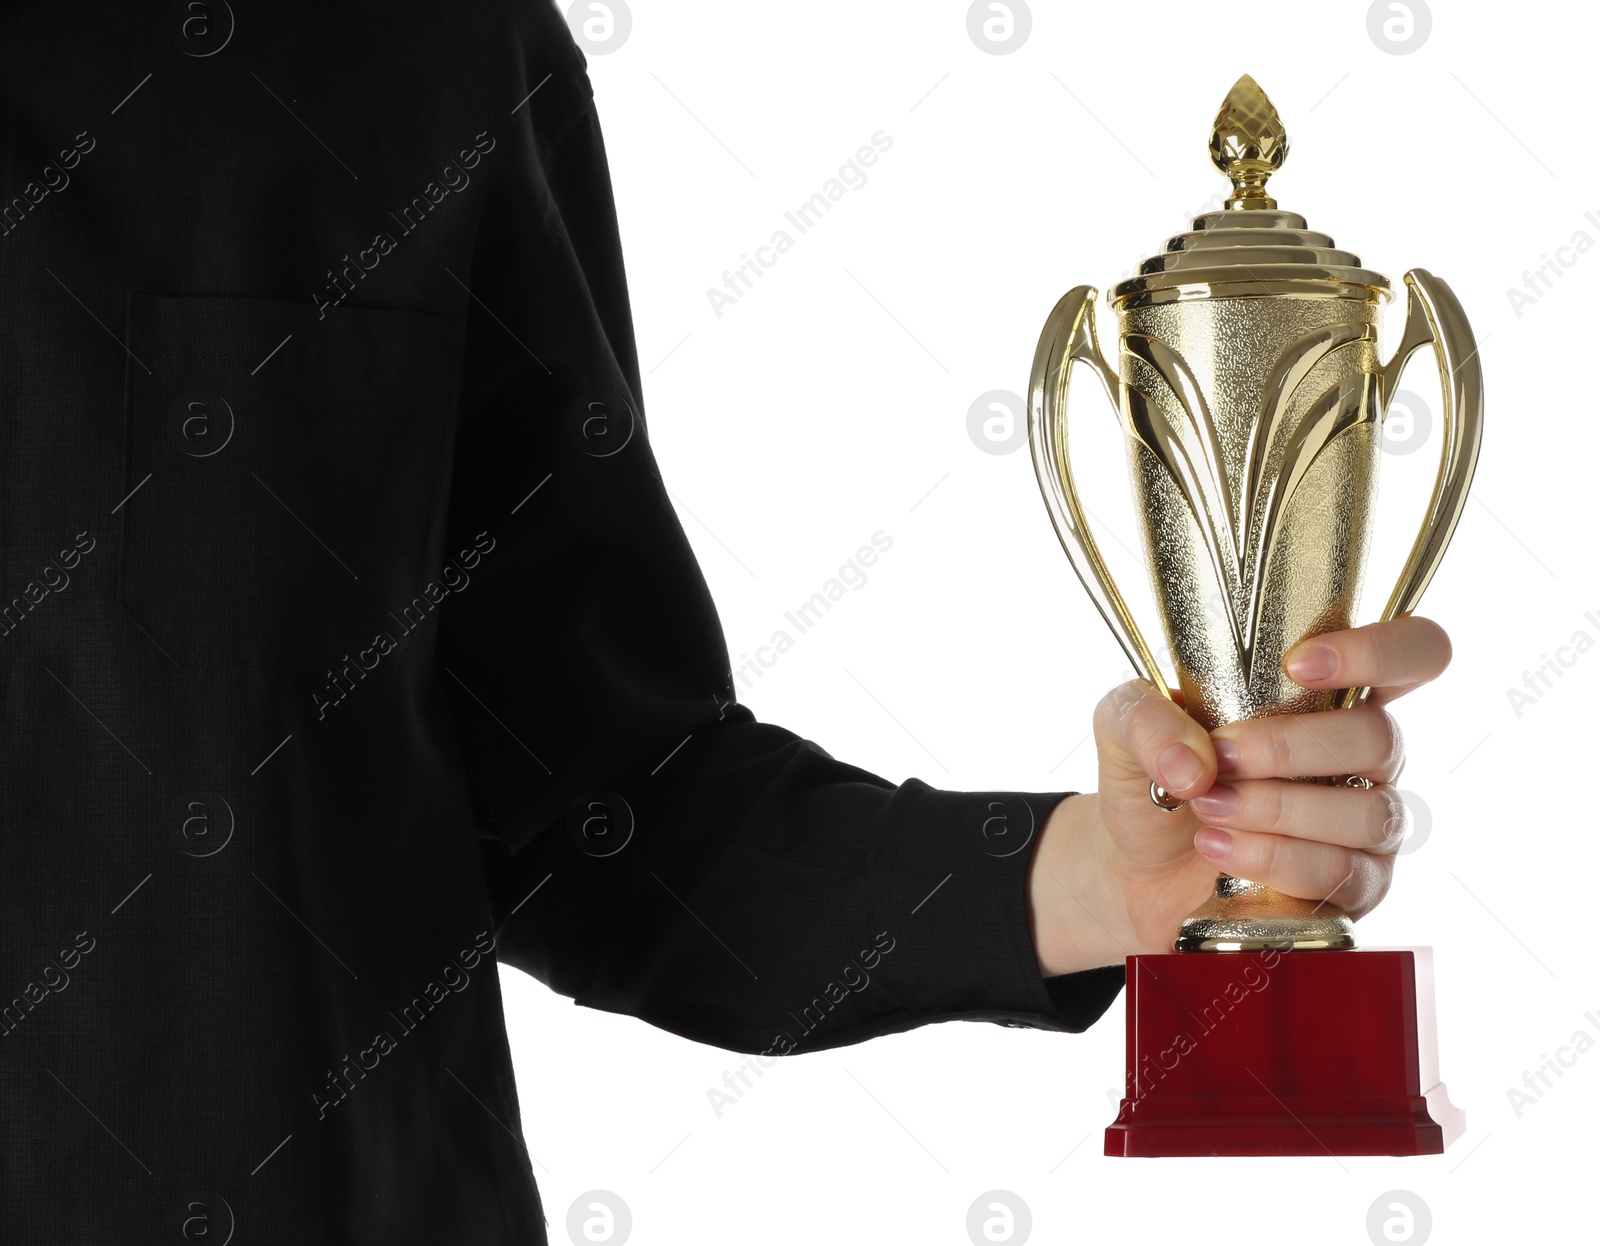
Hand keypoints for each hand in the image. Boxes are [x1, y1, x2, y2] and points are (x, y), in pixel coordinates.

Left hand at [1025, 616, 1451, 975]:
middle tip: (1220, 760)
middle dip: (1289, 749)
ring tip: (1207, 809)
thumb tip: (1194, 761)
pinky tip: (1220, 849)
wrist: (1132, 865)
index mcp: (1328, 695)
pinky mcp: (1354, 887)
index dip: (1379, 651)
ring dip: (1278, 809)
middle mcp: (1363, 756)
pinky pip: (1343, 874)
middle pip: (1379, 738)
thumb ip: (1145, 717)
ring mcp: (1367, 823)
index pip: (1411, 654)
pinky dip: (1276, 860)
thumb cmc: (1152, 776)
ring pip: (1365, 812)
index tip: (1301, 664)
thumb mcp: (1122, 726)